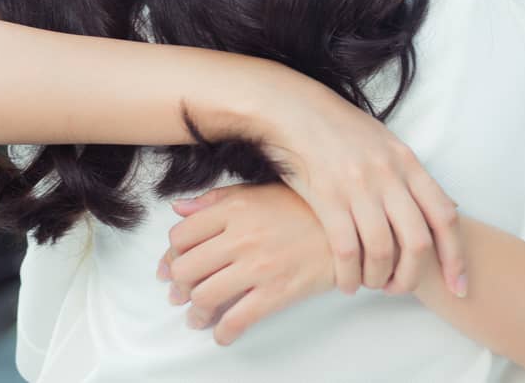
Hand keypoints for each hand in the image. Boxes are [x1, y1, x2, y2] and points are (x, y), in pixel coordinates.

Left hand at [158, 183, 335, 344]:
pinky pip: (236, 320)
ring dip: (196, 313)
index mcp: (236, 208)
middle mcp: (242, 236)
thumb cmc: (307, 210)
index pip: (182, 235)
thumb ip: (217, 199)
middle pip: (186, 269)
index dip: (173, 254)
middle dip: (179, 286)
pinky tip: (223, 333)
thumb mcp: (261, 192)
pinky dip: (222, 333)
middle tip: (182, 294)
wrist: (351, 230)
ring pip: (205, 296)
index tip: (176, 265)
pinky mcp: (276, 292)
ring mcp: (259, 266)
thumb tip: (179, 208)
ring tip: (199, 316)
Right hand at [242, 70, 466, 297]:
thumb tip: (439, 209)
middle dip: (412, 276)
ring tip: (371, 284)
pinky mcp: (327, 198)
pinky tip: (346, 282)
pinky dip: (349, 275)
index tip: (458, 284)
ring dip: (379, 279)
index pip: (444, 215)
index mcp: (407, 162)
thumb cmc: (340, 129)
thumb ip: (410, 176)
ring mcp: (358, 186)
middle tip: (400, 289)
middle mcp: (388, 175)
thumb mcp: (385, 143)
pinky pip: (347, 251)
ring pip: (382, 250)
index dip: (455, 256)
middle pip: (417, 241)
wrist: (293, 110)